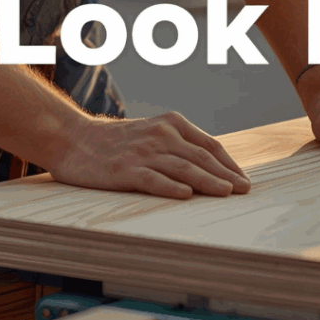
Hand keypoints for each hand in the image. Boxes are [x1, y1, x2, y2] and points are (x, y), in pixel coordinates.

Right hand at [47, 110, 251, 198]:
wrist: (74, 138)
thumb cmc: (116, 141)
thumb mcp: (152, 133)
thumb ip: (178, 144)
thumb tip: (210, 167)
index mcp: (171, 123)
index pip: (209, 144)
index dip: (229, 163)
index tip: (244, 179)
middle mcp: (161, 135)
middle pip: (201, 156)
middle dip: (226, 174)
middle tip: (245, 190)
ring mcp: (143, 152)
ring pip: (183, 167)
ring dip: (208, 181)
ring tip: (227, 193)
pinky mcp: (125, 170)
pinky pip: (152, 179)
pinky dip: (170, 186)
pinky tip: (186, 195)